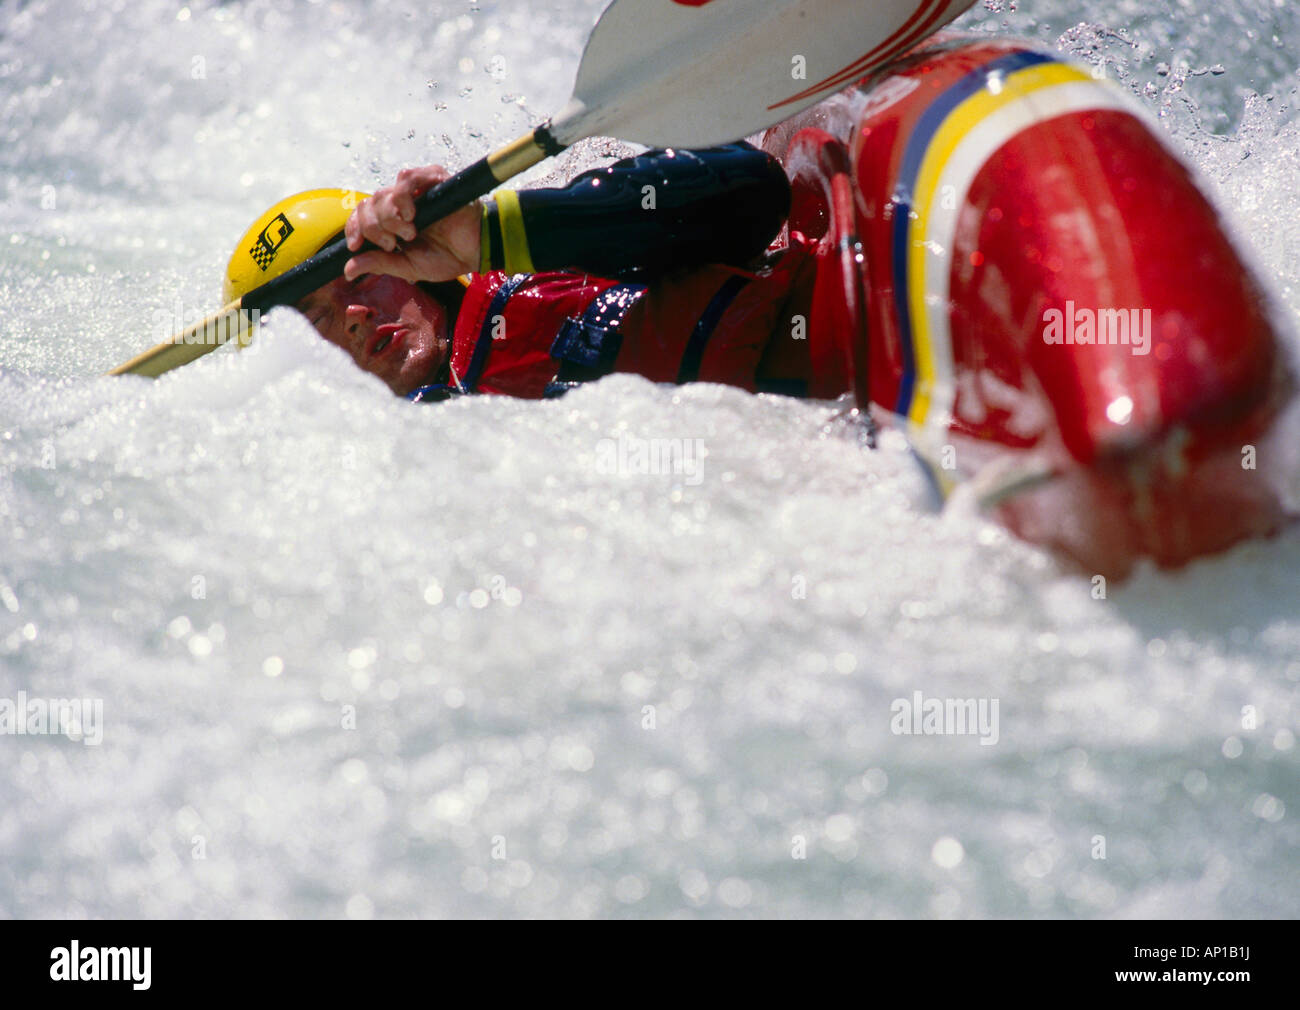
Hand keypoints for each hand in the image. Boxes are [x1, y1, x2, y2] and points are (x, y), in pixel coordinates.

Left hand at [343, 165, 481, 283]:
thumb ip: (379, 264)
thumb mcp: (407, 266)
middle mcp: (400, 202)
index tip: (355, 245)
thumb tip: (348, 271)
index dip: (354, 228)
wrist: (476, 251)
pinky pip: (406, 178)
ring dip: (390, 218)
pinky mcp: (432, 179)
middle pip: (369, 204)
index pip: (361, 214)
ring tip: (410, 233)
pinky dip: (402, 197)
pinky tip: (411, 214)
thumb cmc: (447, 257)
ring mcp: (415, 190)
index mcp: (392, 221)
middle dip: (375, 229)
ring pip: (383, 194)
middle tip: (395, 244)